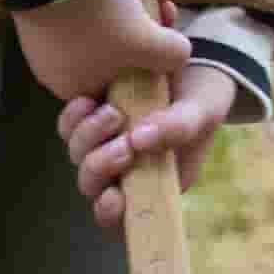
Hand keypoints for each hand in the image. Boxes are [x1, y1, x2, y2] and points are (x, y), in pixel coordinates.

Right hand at [13, 0, 188, 113]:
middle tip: (169, 2)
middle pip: (120, 45)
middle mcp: (59, 59)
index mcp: (74, 84)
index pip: (119, 84)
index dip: (151, 64)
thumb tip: (178, 54)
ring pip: (110, 14)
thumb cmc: (99, 19)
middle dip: (153, 21)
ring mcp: (52, 26)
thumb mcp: (147, 46)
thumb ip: (170, 57)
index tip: (170, 41)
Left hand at [61, 60, 240, 221]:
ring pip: (80, 157)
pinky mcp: (91, 119)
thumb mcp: (204, 109)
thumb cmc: (204, 94)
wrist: (191, 59)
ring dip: (89, 139)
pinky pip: (69, 128)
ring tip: (112, 112)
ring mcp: (107, 144)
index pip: (127, 214)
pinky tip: (88, 100)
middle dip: (102, 168)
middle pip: (96, 187)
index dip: (113, 213)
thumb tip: (140, 140)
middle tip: (123, 146)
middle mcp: (128, 168)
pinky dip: (73, 118)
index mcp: (158, 180)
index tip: (114, 197)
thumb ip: (180, 126)